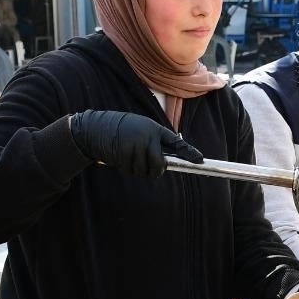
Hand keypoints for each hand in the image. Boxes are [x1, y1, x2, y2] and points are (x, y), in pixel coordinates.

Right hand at [69, 110, 203, 177]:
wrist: (98, 127)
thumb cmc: (124, 132)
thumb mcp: (141, 131)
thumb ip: (153, 144)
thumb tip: (163, 164)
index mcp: (155, 129)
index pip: (176, 142)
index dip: (188, 152)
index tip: (201, 160)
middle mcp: (148, 135)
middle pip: (159, 164)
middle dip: (154, 171)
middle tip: (147, 169)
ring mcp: (136, 143)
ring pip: (144, 170)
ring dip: (137, 170)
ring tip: (129, 157)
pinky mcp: (124, 151)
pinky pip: (130, 171)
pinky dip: (126, 170)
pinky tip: (120, 158)